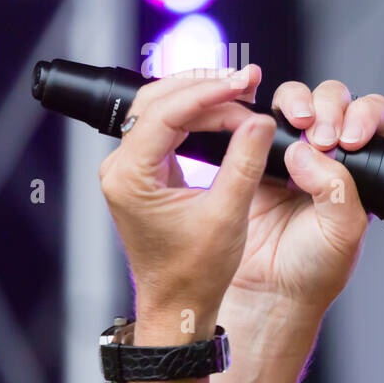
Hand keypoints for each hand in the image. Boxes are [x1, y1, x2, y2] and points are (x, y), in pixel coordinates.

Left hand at [99, 65, 274, 339]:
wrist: (181, 303)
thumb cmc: (197, 272)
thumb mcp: (228, 214)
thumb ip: (244, 163)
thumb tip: (260, 122)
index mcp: (131, 177)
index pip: (166, 113)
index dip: (209, 92)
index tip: (244, 83)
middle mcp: (122, 167)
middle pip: (157, 100)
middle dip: (205, 85)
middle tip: (247, 79)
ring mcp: (132, 168)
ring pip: (161, 108)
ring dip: (203, 96)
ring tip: (243, 92)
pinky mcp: (148, 172)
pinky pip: (168, 127)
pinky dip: (199, 115)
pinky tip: (228, 113)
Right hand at [221, 75, 383, 316]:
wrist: (268, 291)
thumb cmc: (315, 268)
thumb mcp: (343, 231)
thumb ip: (336, 189)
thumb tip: (307, 150)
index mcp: (362, 169)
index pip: (373, 119)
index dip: (365, 116)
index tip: (351, 139)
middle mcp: (330, 154)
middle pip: (335, 100)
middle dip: (331, 108)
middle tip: (324, 139)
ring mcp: (291, 152)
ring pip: (297, 101)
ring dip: (298, 103)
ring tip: (298, 127)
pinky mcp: (254, 155)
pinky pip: (256, 121)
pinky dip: (259, 116)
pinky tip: (262, 132)